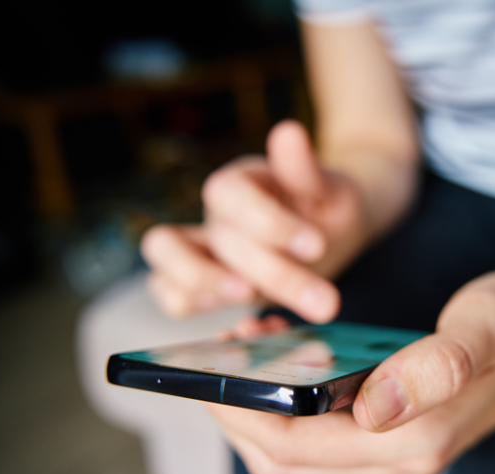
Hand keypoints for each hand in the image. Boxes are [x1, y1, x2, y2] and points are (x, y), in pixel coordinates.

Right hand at [141, 120, 371, 320]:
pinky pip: (171, 296)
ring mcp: (203, 251)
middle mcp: (215, 216)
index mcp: (241, 182)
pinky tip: (247, 321)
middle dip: (273, 272)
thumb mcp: (330, 187)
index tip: (316, 246)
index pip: (230, 193)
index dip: (269, 222)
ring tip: (254, 301)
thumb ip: (306, 170)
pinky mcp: (204, 286)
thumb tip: (289, 132)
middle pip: (219, 239)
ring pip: (164, 261)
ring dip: (204, 285)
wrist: (330, 228)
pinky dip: (193, 309)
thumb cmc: (327, 204)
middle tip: (322, 301)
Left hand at [207, 273, 494, 473]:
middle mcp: (399, 462)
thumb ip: (438, 367)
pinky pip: (319, 442)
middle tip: (215, 363)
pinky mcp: (390, 440)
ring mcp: (394, 456)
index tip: (211, 373)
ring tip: (244, 357)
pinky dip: (287, 413)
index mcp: (415, 441)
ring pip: (298, 458)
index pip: (299, 446)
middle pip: (287, 462)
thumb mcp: (484, 329)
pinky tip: (284, 363)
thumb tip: (374, 407)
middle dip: (239, 417)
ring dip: (259, 416)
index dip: (244, 415)